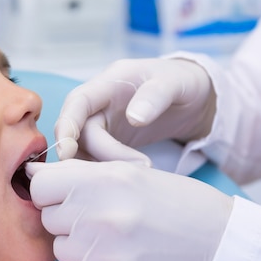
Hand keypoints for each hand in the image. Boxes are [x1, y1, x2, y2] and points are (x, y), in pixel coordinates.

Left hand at [27, 159, 232, 260]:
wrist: (218, 243)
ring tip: (118, 240)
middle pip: (49, 220)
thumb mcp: (128, 172)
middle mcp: (101, 217)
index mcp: (104, 181)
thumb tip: (30, 174)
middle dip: (69, 219)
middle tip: (106, 218)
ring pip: (62, 251)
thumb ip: (76, 173)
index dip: (52, 191)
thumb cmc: (171, 202)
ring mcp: (107, 256)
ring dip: (81, 247)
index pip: (39, 187)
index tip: (69, 196)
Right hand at [55, 58, 215, 162]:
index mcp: (110, 82)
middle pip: (79, 132)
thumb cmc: (183, 83)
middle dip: (93, 155)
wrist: (194, 97)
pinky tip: (128, 178)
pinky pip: (96, 157)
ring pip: (84, 148)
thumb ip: (156, 95)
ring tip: (135, 175)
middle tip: (125, 174)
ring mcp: (104, 122)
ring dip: (99, 166)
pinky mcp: (110, 140)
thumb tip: (134, 117)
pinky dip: (105, 170)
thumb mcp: (176, 83)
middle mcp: (100, 102)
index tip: (68, 152)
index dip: (67, 126)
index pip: (77, 102)